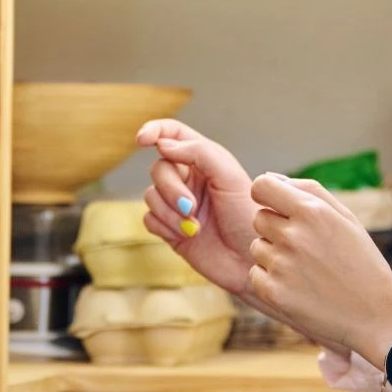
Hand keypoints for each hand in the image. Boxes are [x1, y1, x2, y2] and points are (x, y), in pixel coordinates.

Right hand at [138, 119, 257, 294]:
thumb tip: (162, 145)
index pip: (173, 134)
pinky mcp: (170, 229)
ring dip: (170, 212)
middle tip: (191, 207)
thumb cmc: (247, 216)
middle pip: (159, 168)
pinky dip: (165, 226)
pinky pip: (149, 219)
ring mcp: (178, 204)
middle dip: (171, 188)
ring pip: (151, 195)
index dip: (154, 130)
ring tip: (195, 227)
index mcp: (204, 160)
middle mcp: (189, 179)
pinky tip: (187, 235)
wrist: (250, 260)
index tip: (141, 139)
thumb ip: (198, 153)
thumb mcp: (229, 176)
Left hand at [247, 174, 391, 358]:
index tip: (276, 207)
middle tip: (305, 247)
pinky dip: (270, 280)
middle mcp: (293, 234)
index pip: (261, 186)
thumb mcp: (345, 217)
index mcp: (311, 210)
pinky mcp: (273, 292)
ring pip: (257, 247)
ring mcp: (281, 264)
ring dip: (274, 255)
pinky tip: (298, 287)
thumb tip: (270, 178)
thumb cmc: (361, 262)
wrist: (376, 315)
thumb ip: (308, 190)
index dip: (265, 195)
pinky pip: (255, 274)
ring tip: (305, 270)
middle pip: (259, 218)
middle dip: (276, 228)